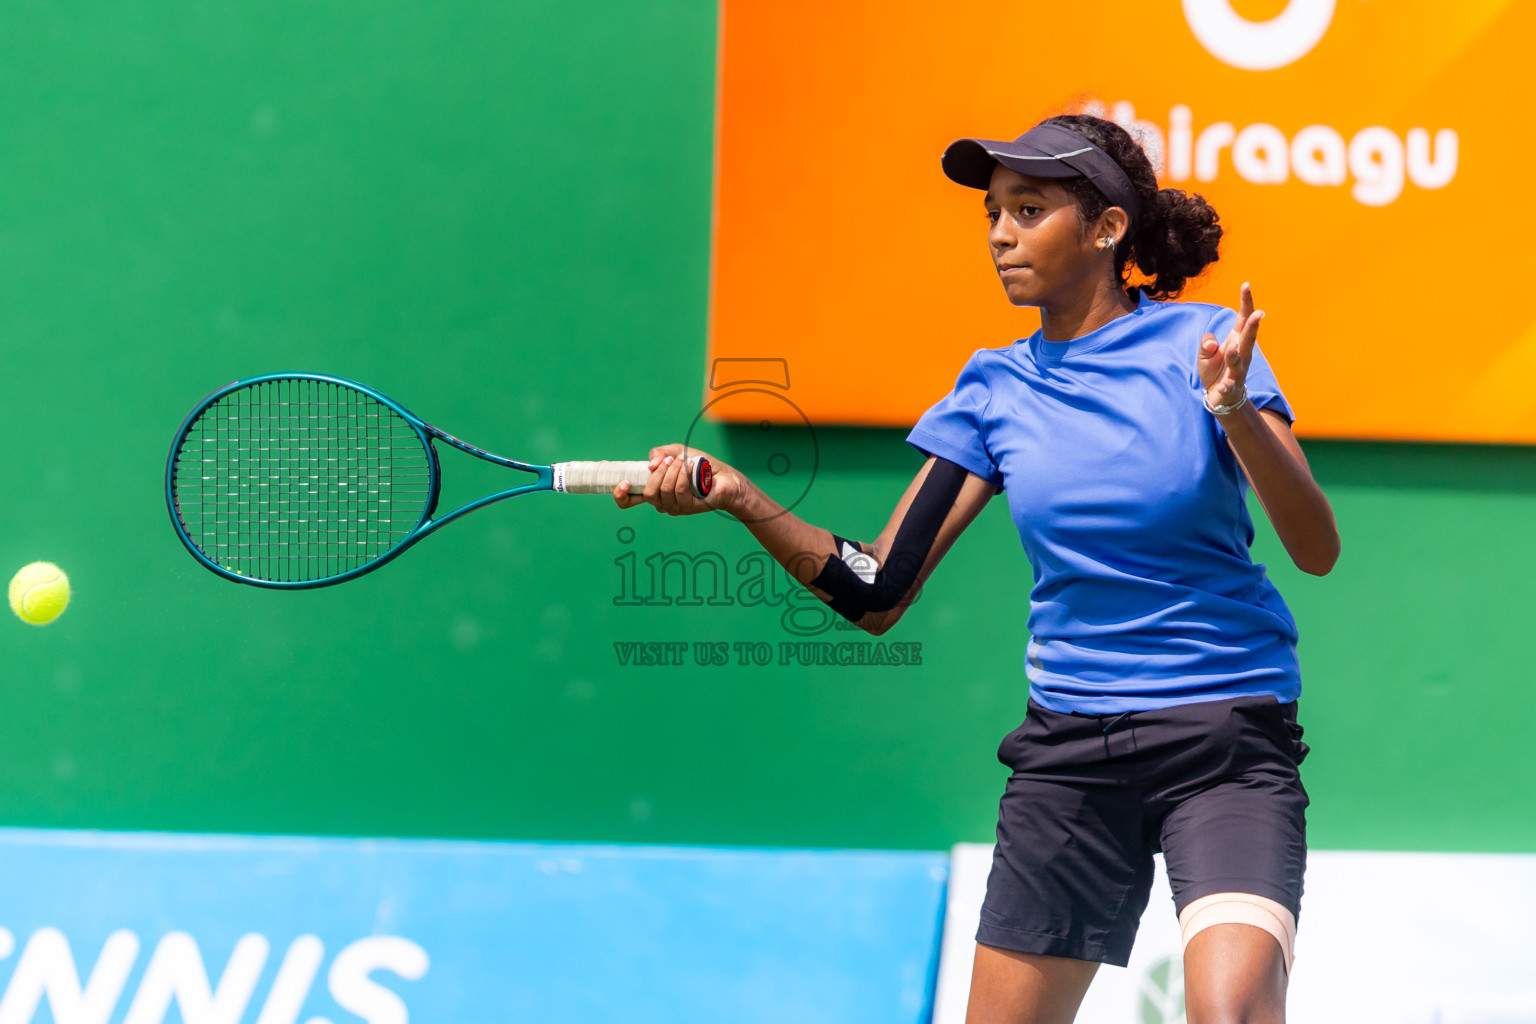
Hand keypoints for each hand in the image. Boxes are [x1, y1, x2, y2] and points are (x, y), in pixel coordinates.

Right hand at [613, 443, 741, 515]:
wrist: (724, 477)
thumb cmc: (699, 466)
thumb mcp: (676, 452)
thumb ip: (659, 453)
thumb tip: (650, 464)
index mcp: (654, 490)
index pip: (629, 501)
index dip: (621, 495)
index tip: (624, 483)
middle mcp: (661, 502)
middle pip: (648, 493)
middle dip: (658, 473)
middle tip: (670, 460)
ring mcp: (675, 507)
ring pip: (664, 490)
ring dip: (673, 471)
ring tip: (683, 460)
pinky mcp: (688, 507)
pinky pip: (680, 490)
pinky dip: (684, 474)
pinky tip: (691, 466)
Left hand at [1198, 281, 1264, 409]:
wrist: (1220, 396)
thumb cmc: (1215, 369)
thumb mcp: (1205, 353)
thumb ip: (1206, 343)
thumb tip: (1211, 343)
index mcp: (1236, 340)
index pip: (1243, 318)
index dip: (1246, 302)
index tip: (1246, 284)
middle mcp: (1242, 353)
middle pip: (1248, 338)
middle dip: (1253, 326)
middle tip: (1258, 313)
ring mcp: (1238, 371)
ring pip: (1239, 361)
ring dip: (1235, 354)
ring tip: (1231, 347)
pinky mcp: (1231, 387)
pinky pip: (1229, 385)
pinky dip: (1226, 385)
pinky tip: (1223, 384)